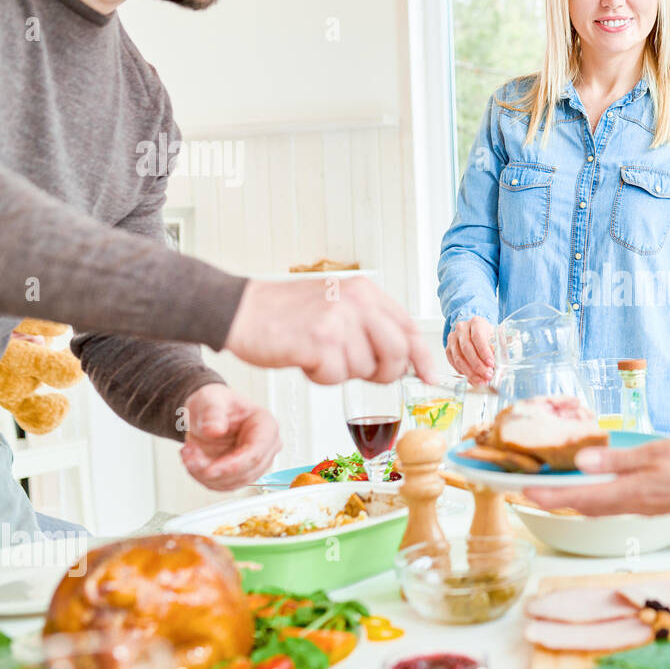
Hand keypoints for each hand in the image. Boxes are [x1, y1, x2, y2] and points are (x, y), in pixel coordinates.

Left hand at [178, 384, 280, 490]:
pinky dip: (202, 477)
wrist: (206, 414)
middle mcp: (265, 447)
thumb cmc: (215, 404)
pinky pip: (221, 485)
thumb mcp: (210, 400)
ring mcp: (253, 463)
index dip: (234, 465)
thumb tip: (215, 429)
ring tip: (187, 454)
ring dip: (204, 474)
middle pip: (246, 471)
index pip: (257, 452)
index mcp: (266, 426)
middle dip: (214, 470)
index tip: (210, 470)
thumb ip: (212, 412)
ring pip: (232, 482)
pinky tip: (192, 460)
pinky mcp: (238, 474)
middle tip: (189, 457)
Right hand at [224, 278, 437, 384]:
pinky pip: (336, 377)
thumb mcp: (337, 305)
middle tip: (362, 372)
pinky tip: (304, 358)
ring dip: (341, 372)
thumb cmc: (286, 314)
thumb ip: (370, 326)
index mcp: (365, 291)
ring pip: (364, 369)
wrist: (240, 310)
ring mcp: (339, 320)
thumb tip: (404, 360)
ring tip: (317, 353)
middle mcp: (356, 301)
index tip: (430, 376)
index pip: (408, 328)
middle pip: (397, 353)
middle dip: (384, 372)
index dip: (422, 356)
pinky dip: (320, 376)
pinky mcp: (319, 341)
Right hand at [445, 315, 494, 386]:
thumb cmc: (487, 334)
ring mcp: (453, 339)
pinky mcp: (448, 349)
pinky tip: (473, 379)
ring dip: (471, 372)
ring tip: (481, 381)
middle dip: (478, 365)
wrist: (475, 331)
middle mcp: (462, 328)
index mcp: (476, 322)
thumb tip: (500, 365)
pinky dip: (464, 373)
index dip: (484, 352)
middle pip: (467, 349)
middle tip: (487, 375)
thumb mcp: (496, 337)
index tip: (491, 363)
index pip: (478, 337)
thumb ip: (499, 348)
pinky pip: (454, 364)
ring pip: (459, 358)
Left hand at [524, 438, 669, 515]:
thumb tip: (581, 461)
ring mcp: (643, 508)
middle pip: (584, 507)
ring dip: (573, 501)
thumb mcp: (656, 452)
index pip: (579, 498)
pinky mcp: (653, 505)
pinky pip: (614, 505)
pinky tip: (592, 489)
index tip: (523, 492)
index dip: (549, 496)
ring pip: (598, 508)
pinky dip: (595, 499)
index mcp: (630, 492)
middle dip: (555, 501)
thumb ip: (617, 458)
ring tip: (552, 490)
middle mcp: (632, 505)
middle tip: (528, 491)